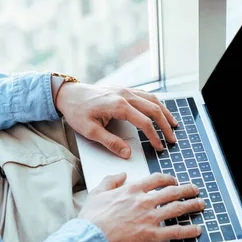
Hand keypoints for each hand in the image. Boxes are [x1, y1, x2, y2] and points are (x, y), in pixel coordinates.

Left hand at [55, 82, 177, 158]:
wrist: (68, 94)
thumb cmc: (77, 111)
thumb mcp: (90, 131)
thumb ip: (111, 143)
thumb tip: (127, 153)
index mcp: (118, 106)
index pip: (144, 122)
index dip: (154, 137)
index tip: (160, 147)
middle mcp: (125, 95)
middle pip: (154, 109)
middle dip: (165, 125)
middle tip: (172, 138)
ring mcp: (126, 90)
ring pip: (153, 99)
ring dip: (165, 112)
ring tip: (173, 124)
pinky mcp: (124, 89)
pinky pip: (145, 94)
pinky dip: (156, 103)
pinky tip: (159, 110)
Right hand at [78, 172, 204, 241]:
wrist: (90, 240)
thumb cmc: (91, 220)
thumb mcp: (97, 193)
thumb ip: (110, 181)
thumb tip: (121, 175)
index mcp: (132, 190)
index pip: (156, 180)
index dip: (168, 179)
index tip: (174, 181)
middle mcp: (144, 202)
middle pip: (172, 192)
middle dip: (186, 189)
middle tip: (195, 189)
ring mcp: (149, 218)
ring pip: (177, 208)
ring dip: (192, 205)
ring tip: (201, 204)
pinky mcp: (152, 236)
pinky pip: (175, 232)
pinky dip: (188, 230)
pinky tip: (197, 229)